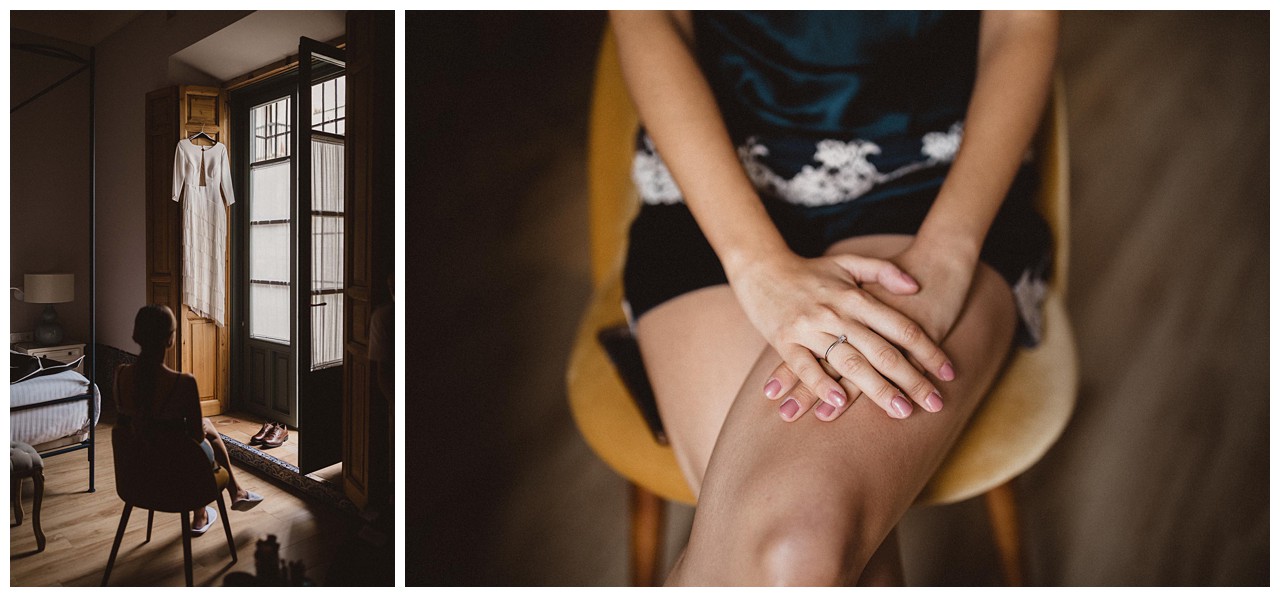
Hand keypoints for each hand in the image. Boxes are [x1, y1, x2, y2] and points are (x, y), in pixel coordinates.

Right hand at [726, 250, 955, 423]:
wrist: (760, 265)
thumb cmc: (808, 269)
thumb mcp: (848, 263)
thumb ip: (884, 271)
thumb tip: (915, 286)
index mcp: (856, 296)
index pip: (901, 328)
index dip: (928, 351)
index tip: (949, 373)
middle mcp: (837, 313)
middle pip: (882, 350)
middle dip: (911, 379)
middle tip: (934, 403)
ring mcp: (810, 327)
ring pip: (850, 362)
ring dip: (876, 389)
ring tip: (900, 410)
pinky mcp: (784, 339)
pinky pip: (805, 366)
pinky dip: (822, 384)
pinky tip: (839, 403)